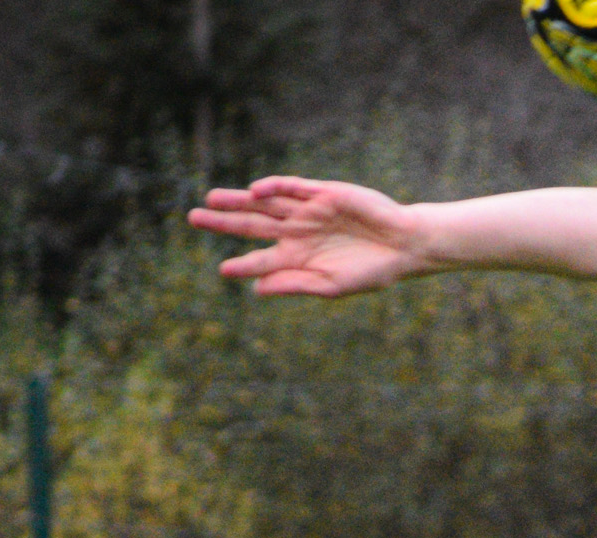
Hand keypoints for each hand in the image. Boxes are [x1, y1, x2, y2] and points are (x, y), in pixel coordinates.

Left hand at [187, 177, 424, 296]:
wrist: (403, 246)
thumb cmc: (371, 272)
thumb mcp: (330, 285)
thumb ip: (293, 284)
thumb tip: (256, 290)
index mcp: (299, 259)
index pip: (261, 260)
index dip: (242, 265)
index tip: (222, 270)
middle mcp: (298, 233)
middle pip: (253, 225)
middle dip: (224, 222)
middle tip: (192, 218)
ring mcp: (308, 211)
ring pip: (265, 203)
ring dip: (238, 200)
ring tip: (211, 198)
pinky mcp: (322, 193)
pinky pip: (292, 187)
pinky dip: (273, 188)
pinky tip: (255, 190)